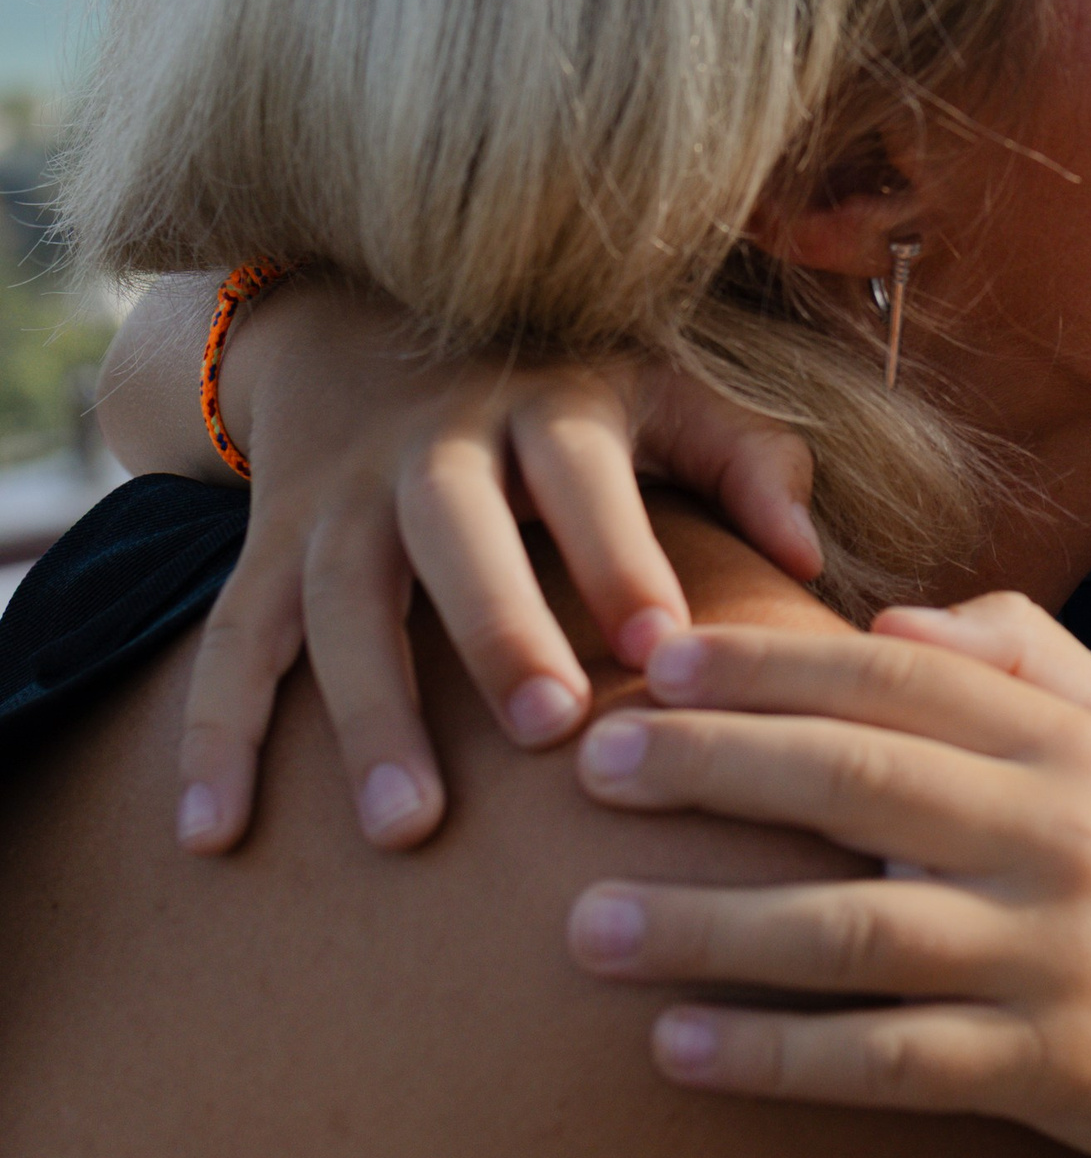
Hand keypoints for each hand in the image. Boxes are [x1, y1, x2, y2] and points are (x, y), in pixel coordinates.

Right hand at [172, 280, 822, 853]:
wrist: (361, 323)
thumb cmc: (562, 392)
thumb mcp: (657, 390)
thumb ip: (743, 458)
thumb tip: (809, 555)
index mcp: (547, 401)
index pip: (585, 471)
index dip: (622, 549)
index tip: (666, 643)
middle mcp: (433, 441)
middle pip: (453, 527)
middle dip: (496, 624)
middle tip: (547, 728)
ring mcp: (340, 497)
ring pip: (338, 597)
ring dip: (366, 708)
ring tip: (408, 826)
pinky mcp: (269, 547)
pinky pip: (229, 642)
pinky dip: (214, 738)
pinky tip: (215, 835)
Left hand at [564, 599, 1090, 1157]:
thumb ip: (1024, 656)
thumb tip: (890, 614)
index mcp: (1073, 744)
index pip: (900, 675)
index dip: (772, 663)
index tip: (656, 660)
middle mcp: (1064, 834)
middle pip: (856, 780)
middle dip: (710, 765)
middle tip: (588, 763)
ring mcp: (1051, 955)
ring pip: (852, 929)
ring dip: (707, 927)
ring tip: (581, 927)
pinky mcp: (1042, 1068)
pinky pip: (885, 1060)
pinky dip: (776, 1057)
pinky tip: (672, 1050)